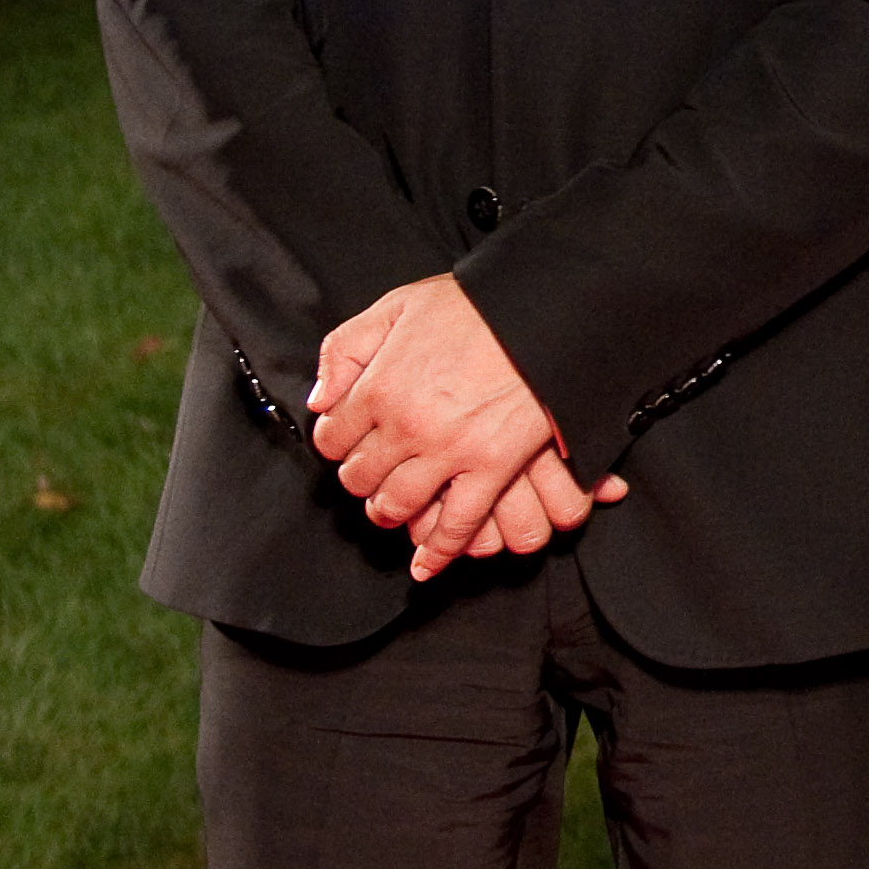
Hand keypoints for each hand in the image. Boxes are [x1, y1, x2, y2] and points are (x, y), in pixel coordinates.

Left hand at [308, 276, 621, 581]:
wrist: (548, 311)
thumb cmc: (478, 304)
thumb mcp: (398, 304)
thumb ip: (346, 348)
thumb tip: (320, 397)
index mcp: (379, 387)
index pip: (332, 437)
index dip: (338, 440)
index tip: (350, 438)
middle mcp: (405, 427)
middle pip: (360, 475)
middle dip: (362, 476)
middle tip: (374, 471)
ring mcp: (449, 452)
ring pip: (398, 504)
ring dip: (389, 511)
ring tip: (393, 508)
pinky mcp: (491, 468)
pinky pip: (457, 523)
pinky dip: (439, 551)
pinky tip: (426, 565)